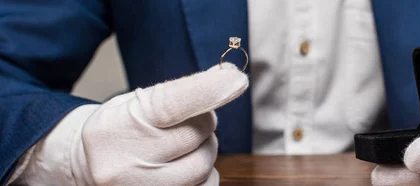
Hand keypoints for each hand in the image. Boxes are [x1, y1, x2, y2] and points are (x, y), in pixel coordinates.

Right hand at [72, 63, 247, 184]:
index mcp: (117, 126)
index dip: (208, 90)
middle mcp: (125, 162)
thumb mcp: (135, 103)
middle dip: (202, 121)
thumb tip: (227, 75)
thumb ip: (179, 92)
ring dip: (204, 148)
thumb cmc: (118, 129)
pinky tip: (184, 165)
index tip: (235, 78)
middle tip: (189, 119)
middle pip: (195, 133)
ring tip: (182, 144)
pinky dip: (204, 173)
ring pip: (203, 163)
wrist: (86, 166)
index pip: (170, 105)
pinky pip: (205, 185)